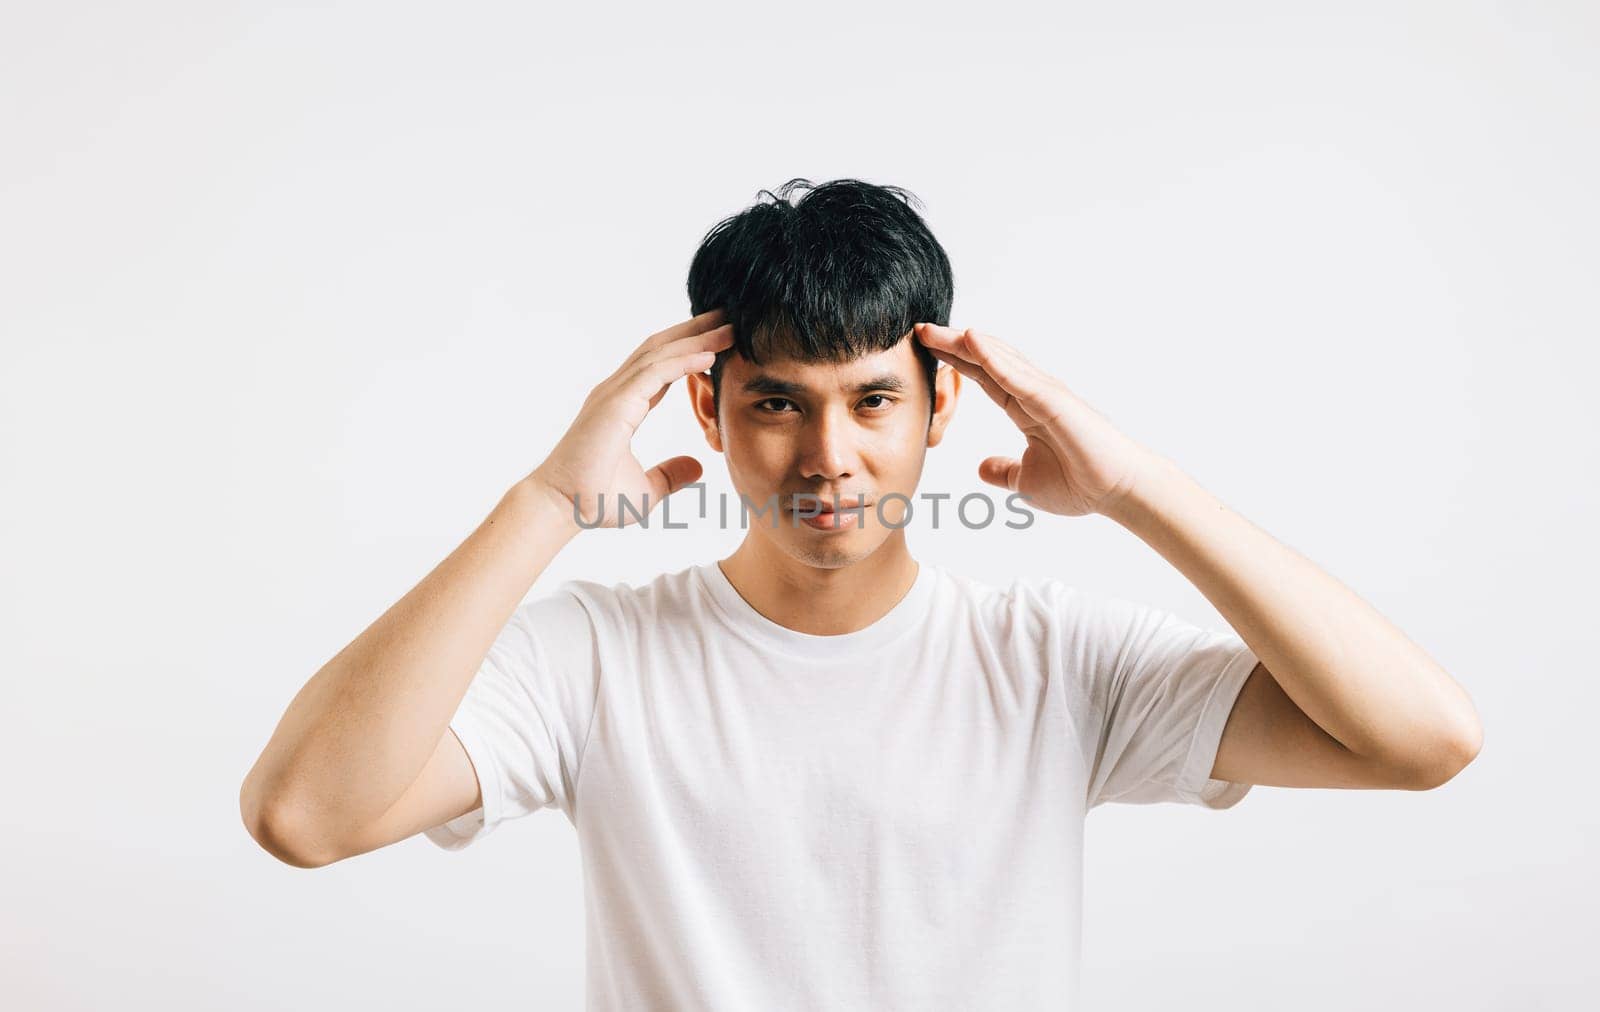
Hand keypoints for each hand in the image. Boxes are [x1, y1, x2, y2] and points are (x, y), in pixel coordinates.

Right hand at [529, 309, 733, 528]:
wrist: (562, 509)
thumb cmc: (593, 501)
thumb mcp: (647, 489)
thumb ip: (671, 475)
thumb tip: (698, 467)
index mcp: (623, 407)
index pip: (661, 369)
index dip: (689, 352)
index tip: (719, 343)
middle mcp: (617, 393)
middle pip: (660, 350)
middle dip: (694, 332)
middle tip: (728, 317)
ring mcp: (614, 395)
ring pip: (659, 354)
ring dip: (695, 339)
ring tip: (728, 328)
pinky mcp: (616, 404)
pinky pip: (655, 373)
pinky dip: (683, 360)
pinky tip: (708, 355)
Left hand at [913, 322, 1162, 517]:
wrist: (1117, 493)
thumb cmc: (1081, 485)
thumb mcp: (1026, 481)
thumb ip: (1003, 471)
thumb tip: (981, 469)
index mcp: (1025, 409)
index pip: (982, 377)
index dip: (955, 361)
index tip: (926, 348)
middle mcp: (1033, 394)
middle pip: (986, 361)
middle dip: (953, 344)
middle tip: (919, 328)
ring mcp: (1044, 393)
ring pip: (999, 360)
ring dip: (966, 343)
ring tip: (934, 328)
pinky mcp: (1054, 401)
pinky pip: (1018, 376)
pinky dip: (993, 358)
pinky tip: (971, 341)